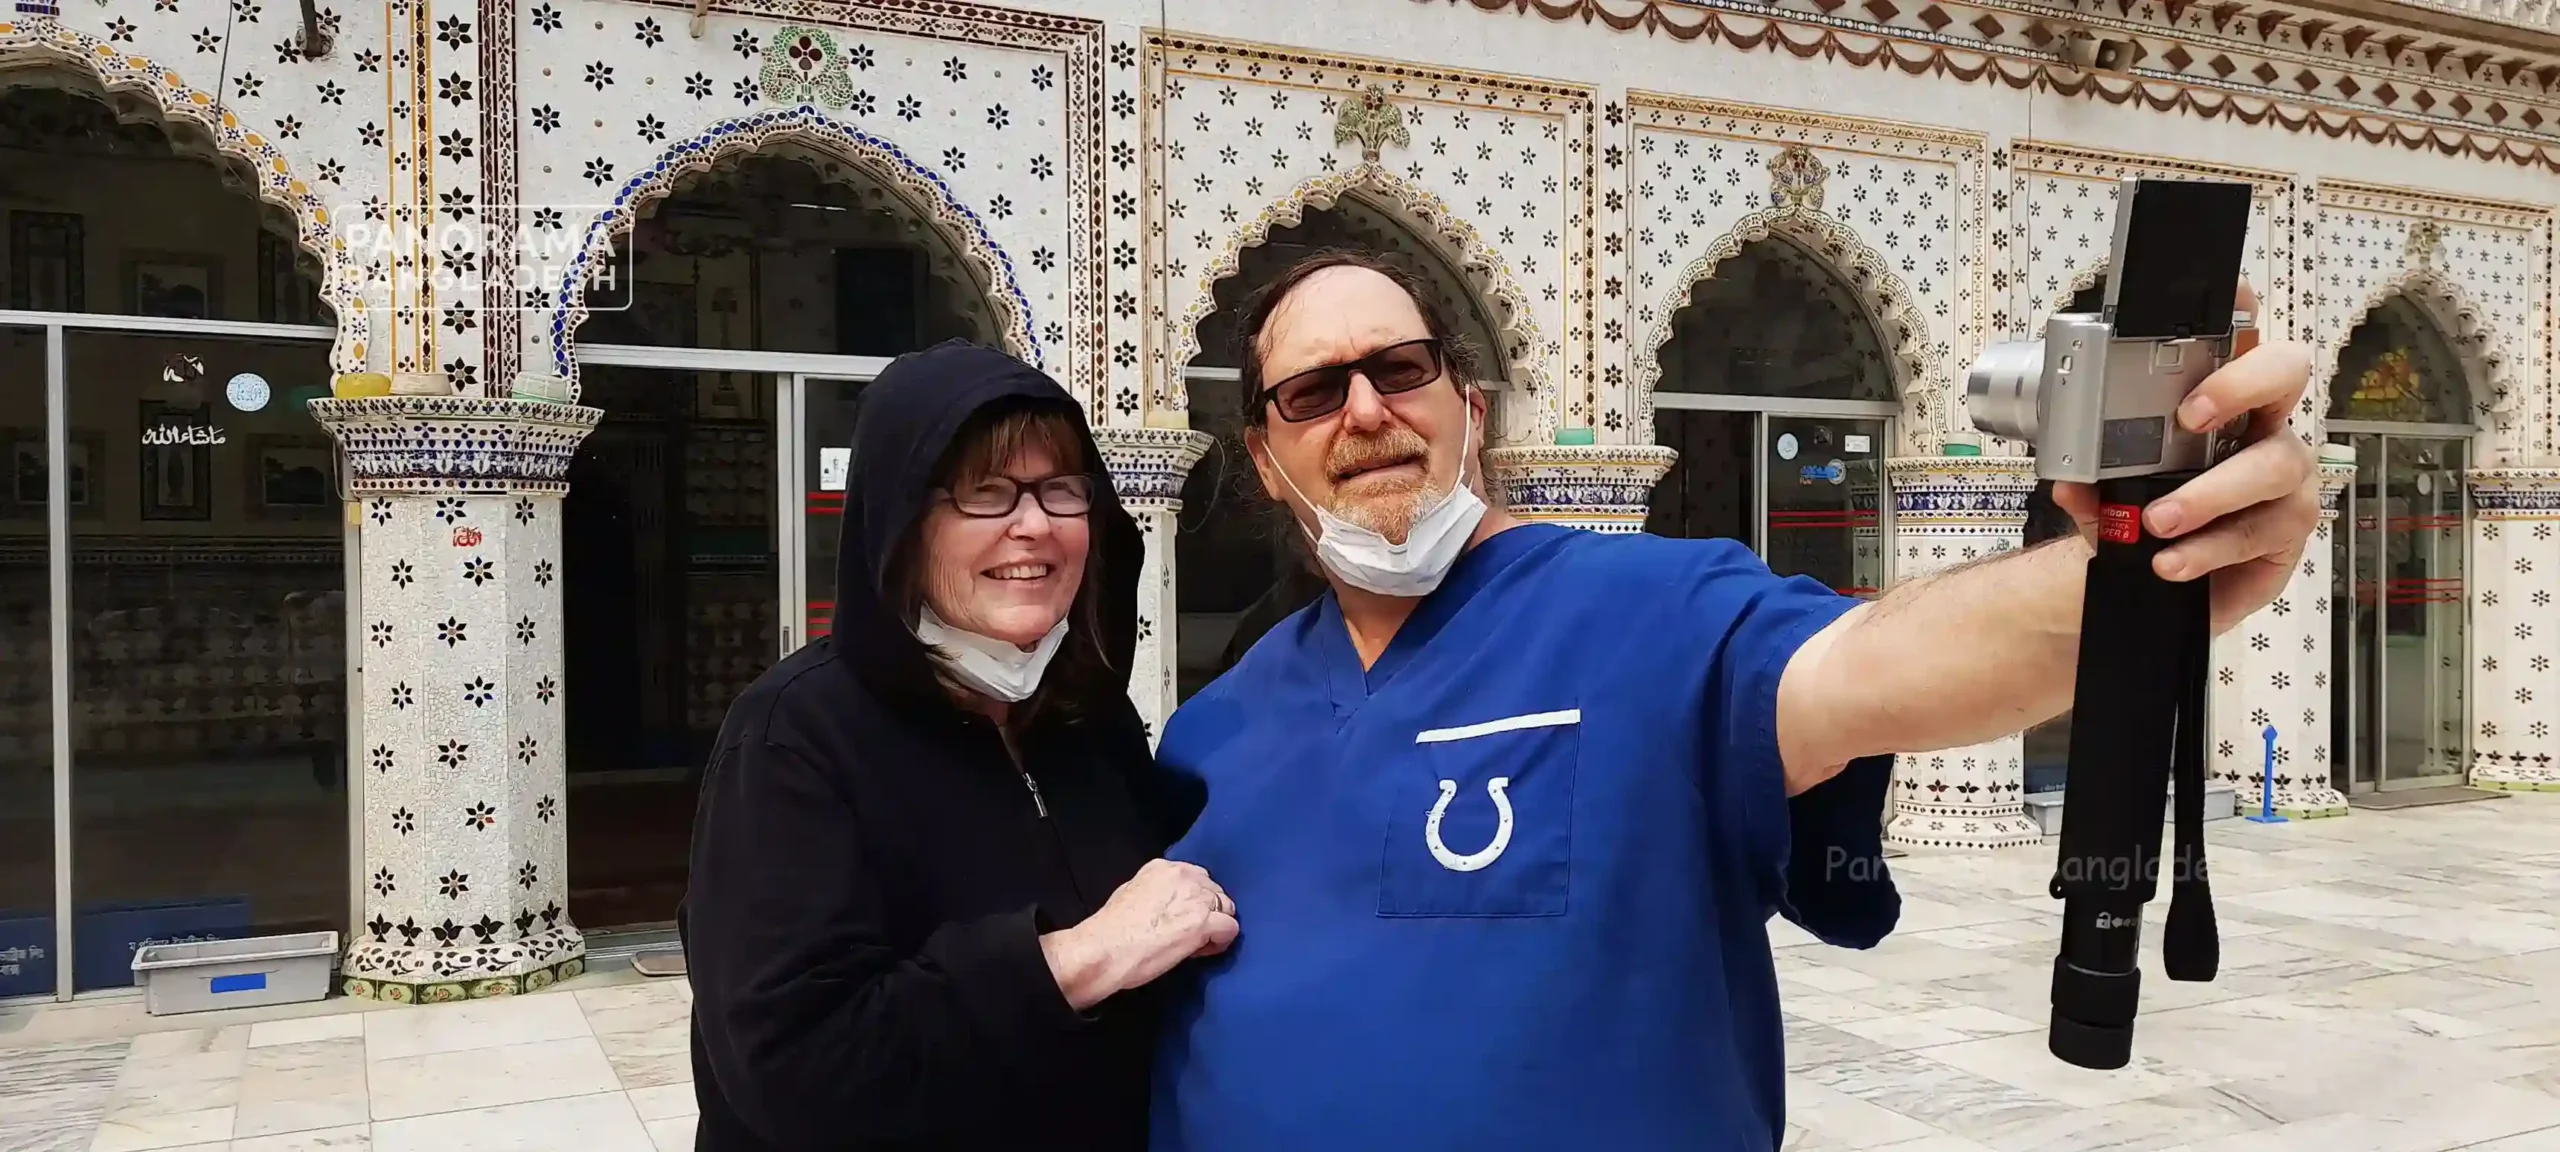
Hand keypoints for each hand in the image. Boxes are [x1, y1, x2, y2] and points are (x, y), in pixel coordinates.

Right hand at [1040, 859, 1236, 1010]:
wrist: (1104, 949)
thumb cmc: (1110, 929)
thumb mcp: (1131, 893)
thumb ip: (1156, 892)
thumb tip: (1168, 905)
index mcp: (1164, 868)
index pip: (1198, 878)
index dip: (1194, 901)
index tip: (1183, 917)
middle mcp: (1184, 877)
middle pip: (1216, 892)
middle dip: (1209, 912)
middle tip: (1191, 934)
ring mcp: (1196, 899)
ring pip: (1227, 909)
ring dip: (1217, 927)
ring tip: (1196, 945)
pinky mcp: (1204, 923)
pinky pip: (1230, 929)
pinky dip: (1221, 942)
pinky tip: (1201, 952)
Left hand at [2051, 280, 2319, 631]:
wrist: (2154, 582)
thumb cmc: (2142, 517)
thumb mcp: (2104, 495)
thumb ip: (2088, 483)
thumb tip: (2071, 482)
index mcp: (2219, 401)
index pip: (2242, 339)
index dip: (2243, 311)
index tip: (2230, 298)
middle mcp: (2261, 427)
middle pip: (2286, 375)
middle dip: (2240, 384)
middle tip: (2189, 414)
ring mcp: (2281, 478)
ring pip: (2272, 466)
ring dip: (2209, 493)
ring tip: (2157, 520)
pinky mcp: (2285, 532)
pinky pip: (2259, 532)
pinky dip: (2208, 549)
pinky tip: (2171, 561)